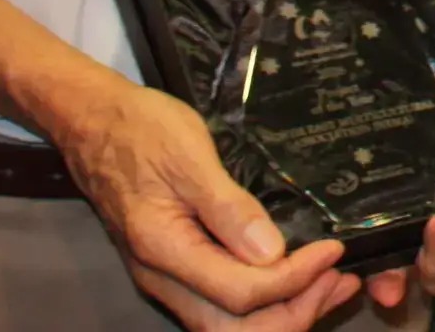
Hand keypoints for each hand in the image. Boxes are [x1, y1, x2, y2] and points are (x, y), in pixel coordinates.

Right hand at [39, 70, 349, 330]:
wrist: (94, 122)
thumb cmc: (141, 130)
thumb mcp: (190, 157)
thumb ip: (228, 208)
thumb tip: (271, 253)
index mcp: (164, 251)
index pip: (241, 293)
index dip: (294, 280)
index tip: (332, 251)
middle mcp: (163, 278)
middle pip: (235, 330)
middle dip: (295, 312)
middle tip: (340, 279)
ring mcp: (167, 279)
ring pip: (227, 327)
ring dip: (283, 314)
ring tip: (331, 286)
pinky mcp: (176, 270)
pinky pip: (221, 307)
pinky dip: (264, 304)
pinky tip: (295, 280)